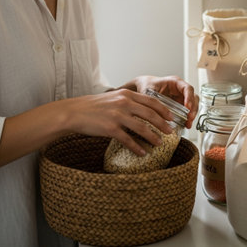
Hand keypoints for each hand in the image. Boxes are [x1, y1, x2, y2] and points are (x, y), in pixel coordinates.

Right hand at [59, 88, 175, 155]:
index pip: (151, 100)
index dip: (164, 109)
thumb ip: (127, 101)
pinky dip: (137, 147)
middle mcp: (124, 103)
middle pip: (150, 114)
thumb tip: (142, 110)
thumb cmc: (93, 106)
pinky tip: (142, 153)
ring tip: (159, 144)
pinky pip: (128, 140)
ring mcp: (118, 116)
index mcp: (126, 94)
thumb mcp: (113, 97)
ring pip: (142, 128)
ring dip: (153, 137)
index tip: (172, 117)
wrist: (74, 112)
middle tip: (170, 132)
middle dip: (163, 124)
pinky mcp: (110, 128)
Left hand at [120, 75, 198, 128]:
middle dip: (193, 108)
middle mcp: (180, 90)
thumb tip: (155, 111)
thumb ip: (152, 99)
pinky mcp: (179, 106)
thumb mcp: (149, 90)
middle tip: (190, 118)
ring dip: (192, 115)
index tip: (188, 107)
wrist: (144, 87)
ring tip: (188, 124)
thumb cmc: (147, 85)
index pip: (187, 88)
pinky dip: (187, 119)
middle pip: (193, 98)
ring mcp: (181, 98)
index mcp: (175, 82)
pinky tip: (186, 125)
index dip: (189, 98)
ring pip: (192, 106)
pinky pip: (187, 112)